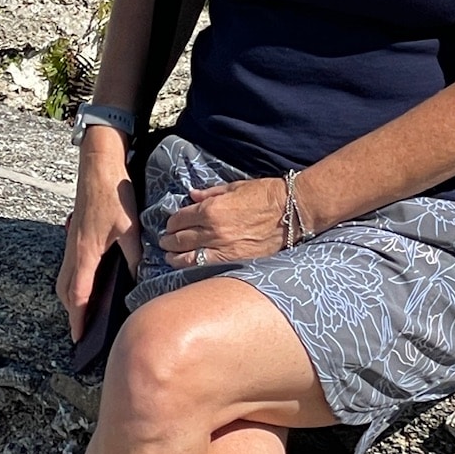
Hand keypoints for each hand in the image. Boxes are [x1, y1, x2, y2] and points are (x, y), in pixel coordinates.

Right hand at [56, 126, 140, 339]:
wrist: (98, 166)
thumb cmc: (113, 194)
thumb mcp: (130, 228)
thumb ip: (133, 256)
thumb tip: (136, 279)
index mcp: (86, 254)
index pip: (78, 296)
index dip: (78, 319)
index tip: (79, 337)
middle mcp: (74, 251)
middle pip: (65, 291)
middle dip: (72, 312)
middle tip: (82, 329)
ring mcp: (72, 242)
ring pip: (65, 278)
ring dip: (71, 296)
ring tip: (83, 310)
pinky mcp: (75, 233)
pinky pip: (69, 265)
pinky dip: (73, 280)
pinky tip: (88, 280)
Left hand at [159, 177, 288, 267]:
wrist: (290, 211)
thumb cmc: (265, 194)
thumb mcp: (235, 187)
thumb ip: (210, 193)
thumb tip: (192, 195)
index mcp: (211, 209)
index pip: (180, 219)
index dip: (172, 222)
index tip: (170, 224)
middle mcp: (213, 231)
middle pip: (180, 239)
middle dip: (169, 240)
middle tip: (164, 242)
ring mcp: (223, 248)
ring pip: (188, 257)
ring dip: (175, 257)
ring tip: (169, 257)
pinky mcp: (235, 260)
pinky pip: (206, 266)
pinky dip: (192, 266)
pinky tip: (187, 266)